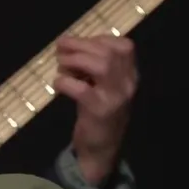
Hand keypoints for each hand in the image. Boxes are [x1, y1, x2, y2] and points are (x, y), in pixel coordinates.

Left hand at [54, 35, 137, 185]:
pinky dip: (66, 82)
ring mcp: (115, 98)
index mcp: (130, 76)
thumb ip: (95, 69)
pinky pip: (82, 89)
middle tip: (61, 46)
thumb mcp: (103, 88)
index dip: (100, 39)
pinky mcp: (99, 111)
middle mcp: (127, 85)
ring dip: (75, 60)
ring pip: (101, 66)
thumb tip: (72, 47)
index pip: (124, 47)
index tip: (80, 42)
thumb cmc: (98, 115)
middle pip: (109, 53)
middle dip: (82, 45)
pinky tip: (57, 83)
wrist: (101, 149)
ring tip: (60, 63)